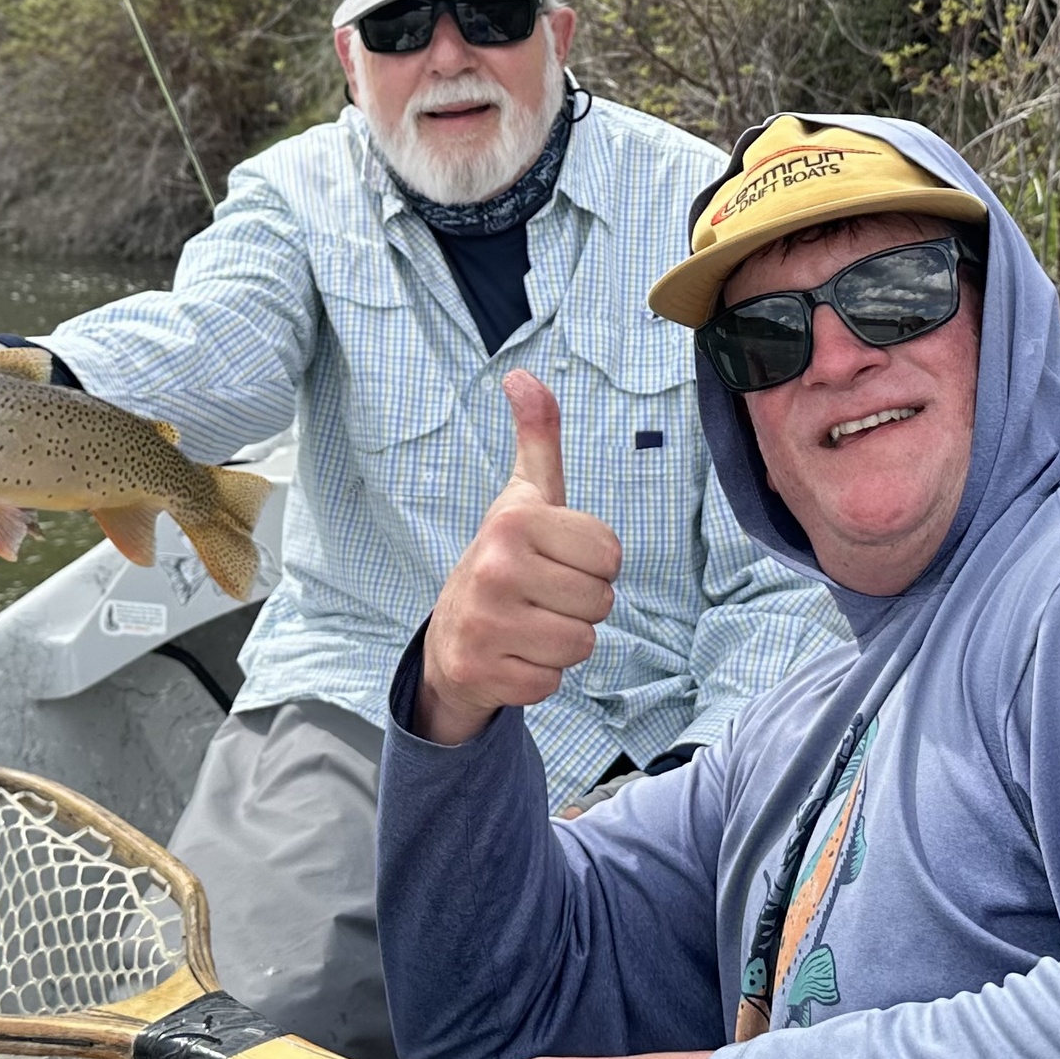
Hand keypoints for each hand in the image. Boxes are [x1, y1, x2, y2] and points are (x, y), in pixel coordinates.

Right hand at [417, 370, 620, 745]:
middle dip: (579, 604)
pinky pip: (552, 683)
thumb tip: (523, 375)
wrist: (450, 635)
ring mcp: (484, 623)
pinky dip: (538, 676)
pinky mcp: (482, 673)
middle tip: (540, 596)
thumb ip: (537, 436)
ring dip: (562, 642)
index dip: (592, 562)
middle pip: (601, 601)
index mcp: (514, 520)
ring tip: (528, 625)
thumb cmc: (505, 560)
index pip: (610, 553)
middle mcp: (494, 567)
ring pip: (581, 644)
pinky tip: (513, 656)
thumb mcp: (524, 496)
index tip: (555, 560)